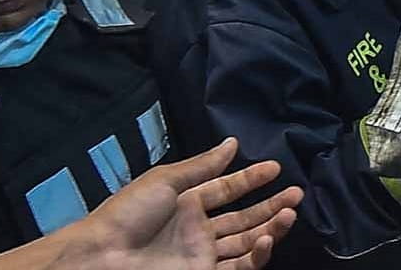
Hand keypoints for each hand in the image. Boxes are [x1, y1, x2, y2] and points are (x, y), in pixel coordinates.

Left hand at [56, 138, 302, 269]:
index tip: (276, 167)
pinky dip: (256, 255)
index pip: (228, 189)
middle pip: (243, 217)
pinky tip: (267, 239)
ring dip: (270, 227)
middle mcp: (199, 228)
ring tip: (290, 213)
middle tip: (296, 193)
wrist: (104, 255)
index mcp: (188, 203)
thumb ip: (203, 166)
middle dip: (270, 205)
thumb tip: (233, 143)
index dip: (251, 179)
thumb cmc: (130, 213)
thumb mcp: (165, 180)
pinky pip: (238, 266)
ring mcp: (203, 254)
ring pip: (246, 241)